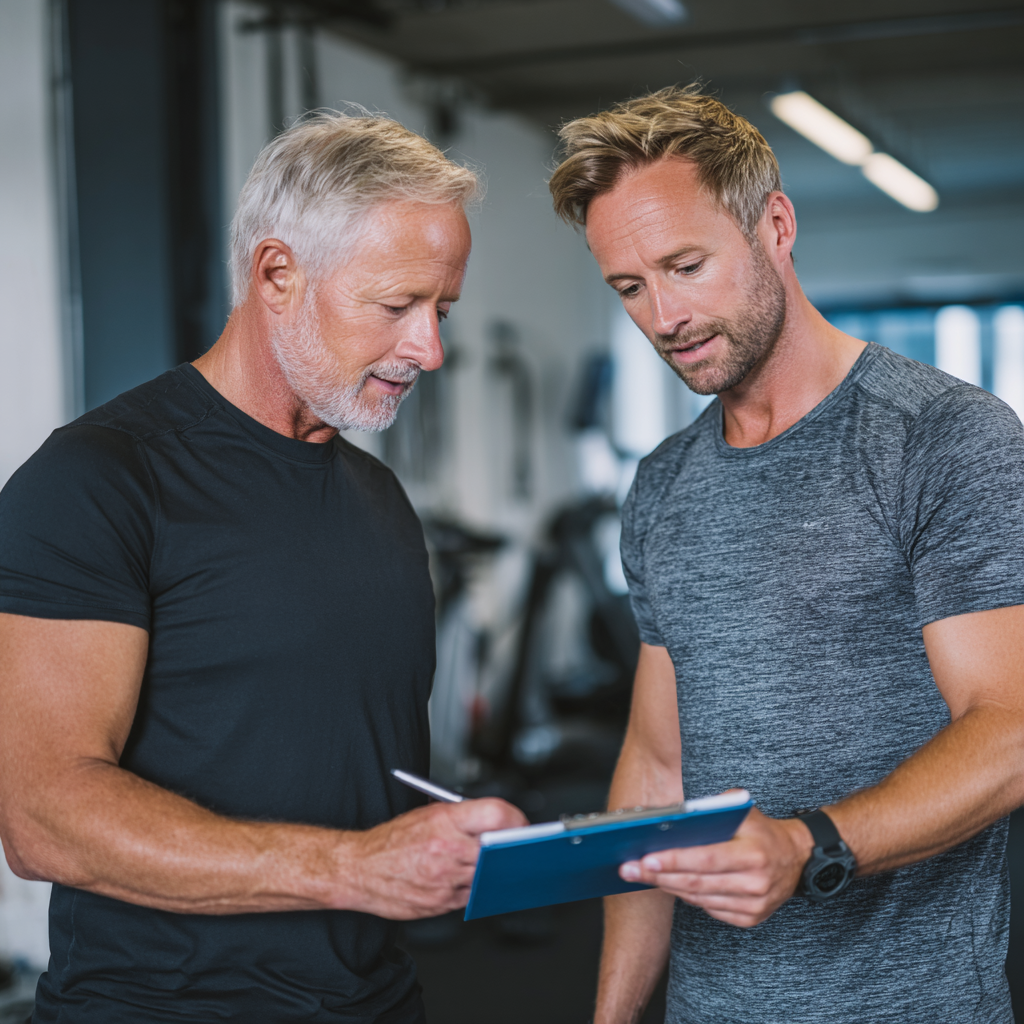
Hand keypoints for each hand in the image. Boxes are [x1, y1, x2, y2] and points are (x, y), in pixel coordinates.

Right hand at [335, 798, 526, 918]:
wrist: (358, 869)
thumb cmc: (391, 841)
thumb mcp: (427, 815)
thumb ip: (462, 818)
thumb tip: (496, 822)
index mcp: (444, 820)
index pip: (496, 815)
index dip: (515, 819)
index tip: (521, 824)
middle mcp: (447, 849)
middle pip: (498, 848)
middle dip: (511, 848)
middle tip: (518, 847)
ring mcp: (445, 879)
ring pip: (488, 874)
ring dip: (495, 870)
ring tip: (498, 863)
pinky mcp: (440, 903)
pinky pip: (472, 895)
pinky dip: (475, 887)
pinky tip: (472, 879)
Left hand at [618, 807, 813, 927]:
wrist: (797, 858)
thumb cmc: (762, 830)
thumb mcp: (745, 810)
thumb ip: (715, 809)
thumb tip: (676, 816)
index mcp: (753, 854)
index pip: (706, 859)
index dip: (674, 860)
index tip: (645, 858)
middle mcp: (755, 883)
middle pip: (697, 882)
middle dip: (658, 876)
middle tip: (628, 868)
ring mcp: (754, 905)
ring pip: (700, 898)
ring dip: (668, 887)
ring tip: (641, 875)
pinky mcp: (750, 919)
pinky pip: (710, 910)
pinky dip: (688, 897)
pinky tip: (670, 885)